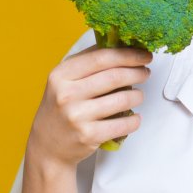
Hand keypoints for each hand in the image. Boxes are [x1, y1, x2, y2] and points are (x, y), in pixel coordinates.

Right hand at [26, 44, 151, 169]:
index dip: (127, 54)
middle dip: (136, 73)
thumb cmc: (60, 109)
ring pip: (121, 99)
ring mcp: (77, 116)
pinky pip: (122, 124)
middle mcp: (66, 94)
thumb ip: (87, 62)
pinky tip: (135, 116)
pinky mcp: (88, 136)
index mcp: (61, 75)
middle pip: (114, 76)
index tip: (143, 55)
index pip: (101, 57)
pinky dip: (134, 120)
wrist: (47, 146)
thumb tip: (119, 45)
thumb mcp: (63, 81)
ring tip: (139, 95)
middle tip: (145, 72)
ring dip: (137, 96)